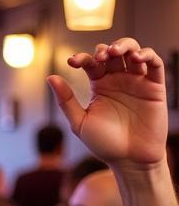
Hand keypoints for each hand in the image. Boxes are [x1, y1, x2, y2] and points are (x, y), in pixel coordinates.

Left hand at [48, 38, 166, 169]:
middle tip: (99, 57)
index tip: (72, 62)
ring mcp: (137, 82)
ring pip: (133, 52)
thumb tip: (50, 77)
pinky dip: (147, 55)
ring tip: (115, 52)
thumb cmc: (104, 144)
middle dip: (105, 50)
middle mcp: (118, 81)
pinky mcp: (154, 87)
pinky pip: (154, 64)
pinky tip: (136, 58)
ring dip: (125, 46)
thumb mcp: (79, 122)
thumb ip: (66, 100)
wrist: (129, 159)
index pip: (91, 63)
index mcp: (99, 86)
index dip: (82, 58)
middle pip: (113, 52)